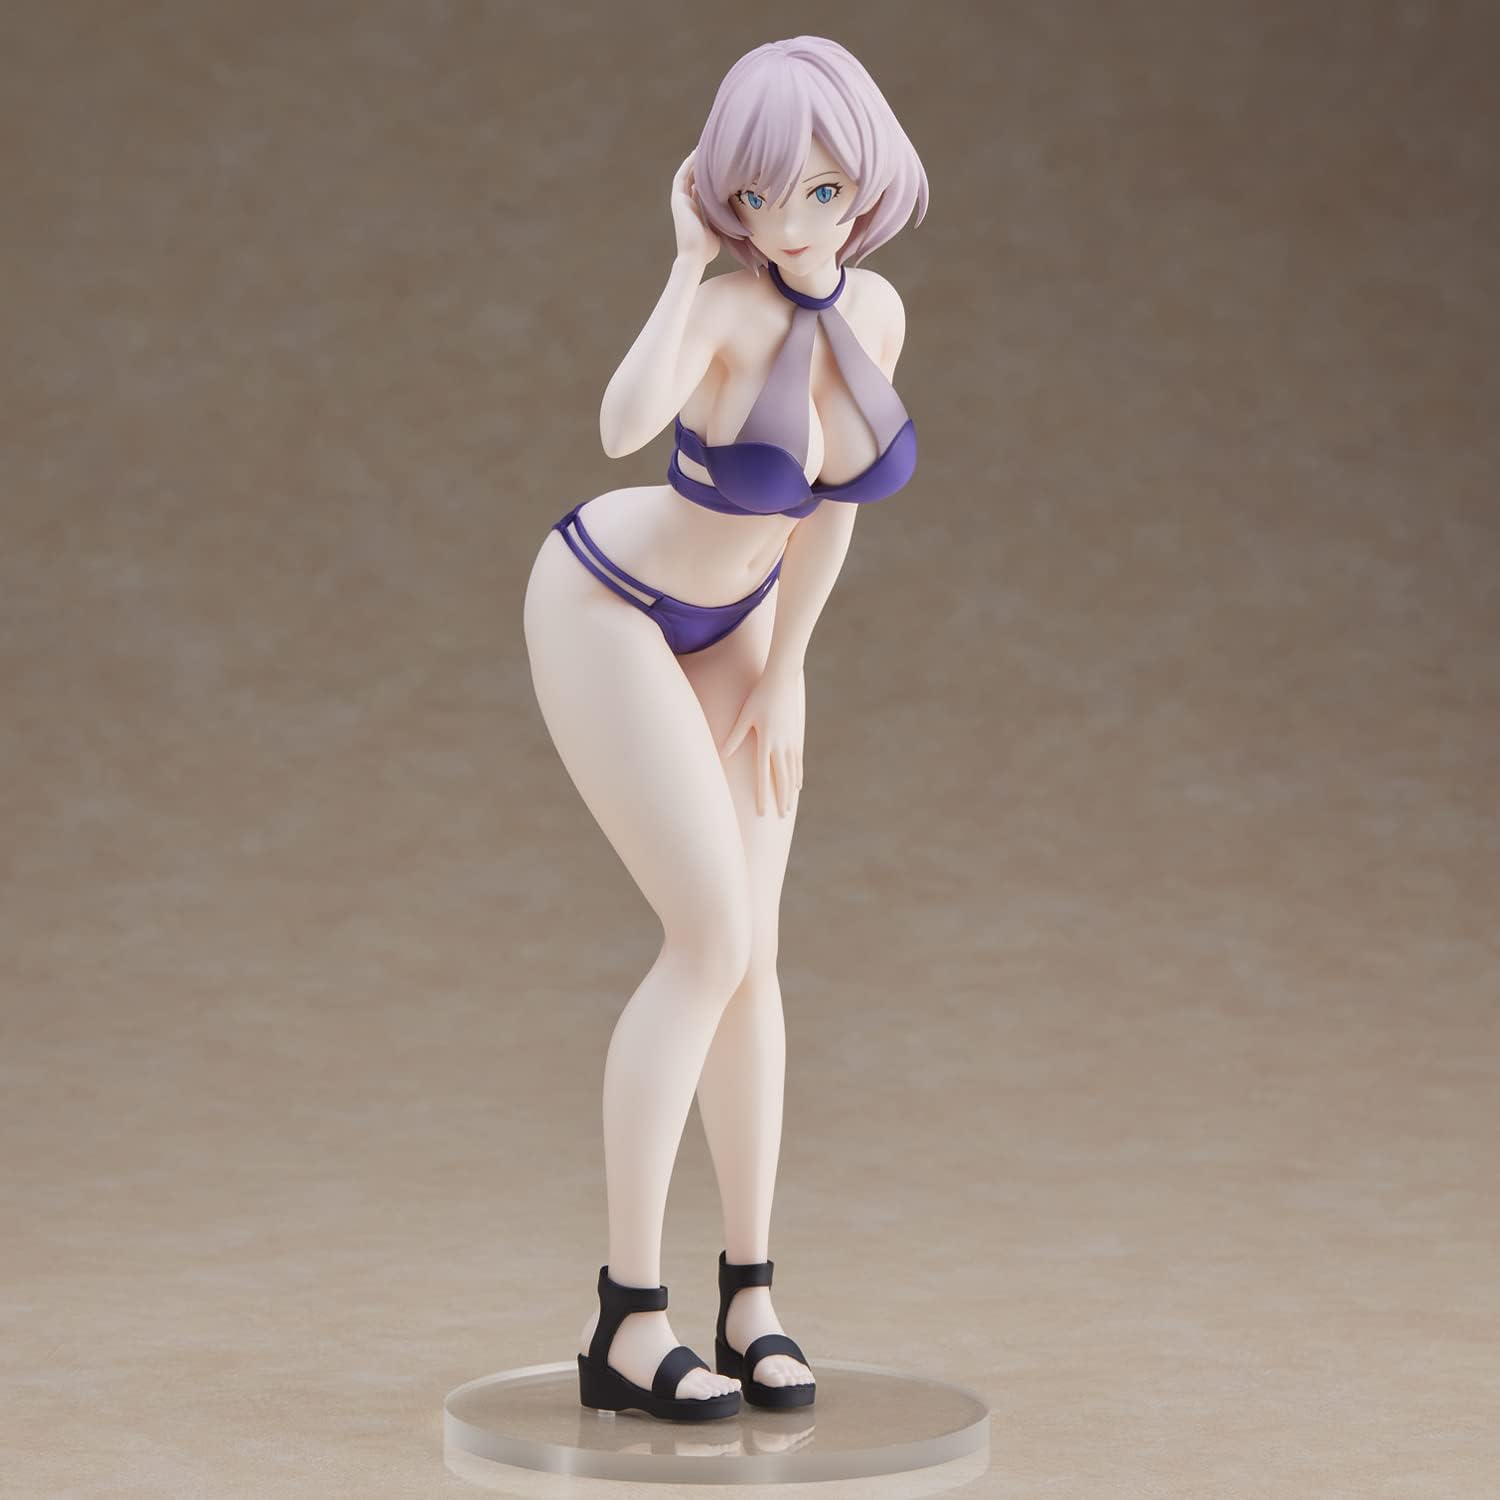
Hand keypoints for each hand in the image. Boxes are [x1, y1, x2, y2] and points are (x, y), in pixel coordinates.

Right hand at [671, 150, 719, 269]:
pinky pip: (682, 176)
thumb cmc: (708, 249)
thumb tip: (740, 212)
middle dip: (703, 163)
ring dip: (695, 160)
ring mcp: (680, 200)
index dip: (709, 175)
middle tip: (714, 149)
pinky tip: (696, 154)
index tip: (720, 163)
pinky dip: (688, 165)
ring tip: (705, 146)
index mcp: (695, 209)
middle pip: (693, 177)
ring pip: (687, 174)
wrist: (695, 256)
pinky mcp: (677, 199)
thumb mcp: (719, 228)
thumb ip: (723, 217)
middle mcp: (686, 203)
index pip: (701, 186)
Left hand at [719, 668, 803, 817]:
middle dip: (780, 799)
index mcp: (766, 741)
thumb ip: (735, 736)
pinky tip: (798, 787)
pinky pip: (797, 762)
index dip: (763, 795)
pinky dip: (797, 776)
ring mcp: (791, 741)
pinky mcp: (796, 737)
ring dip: (789, 792)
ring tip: (788, 807)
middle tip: (780, 817)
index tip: (763, 812)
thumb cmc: (760, 696)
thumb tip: (723, 753)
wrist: (783, 681)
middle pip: (781, 778)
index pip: (763, 774)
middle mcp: (781, 744)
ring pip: (792, 773)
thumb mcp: (745, 715)